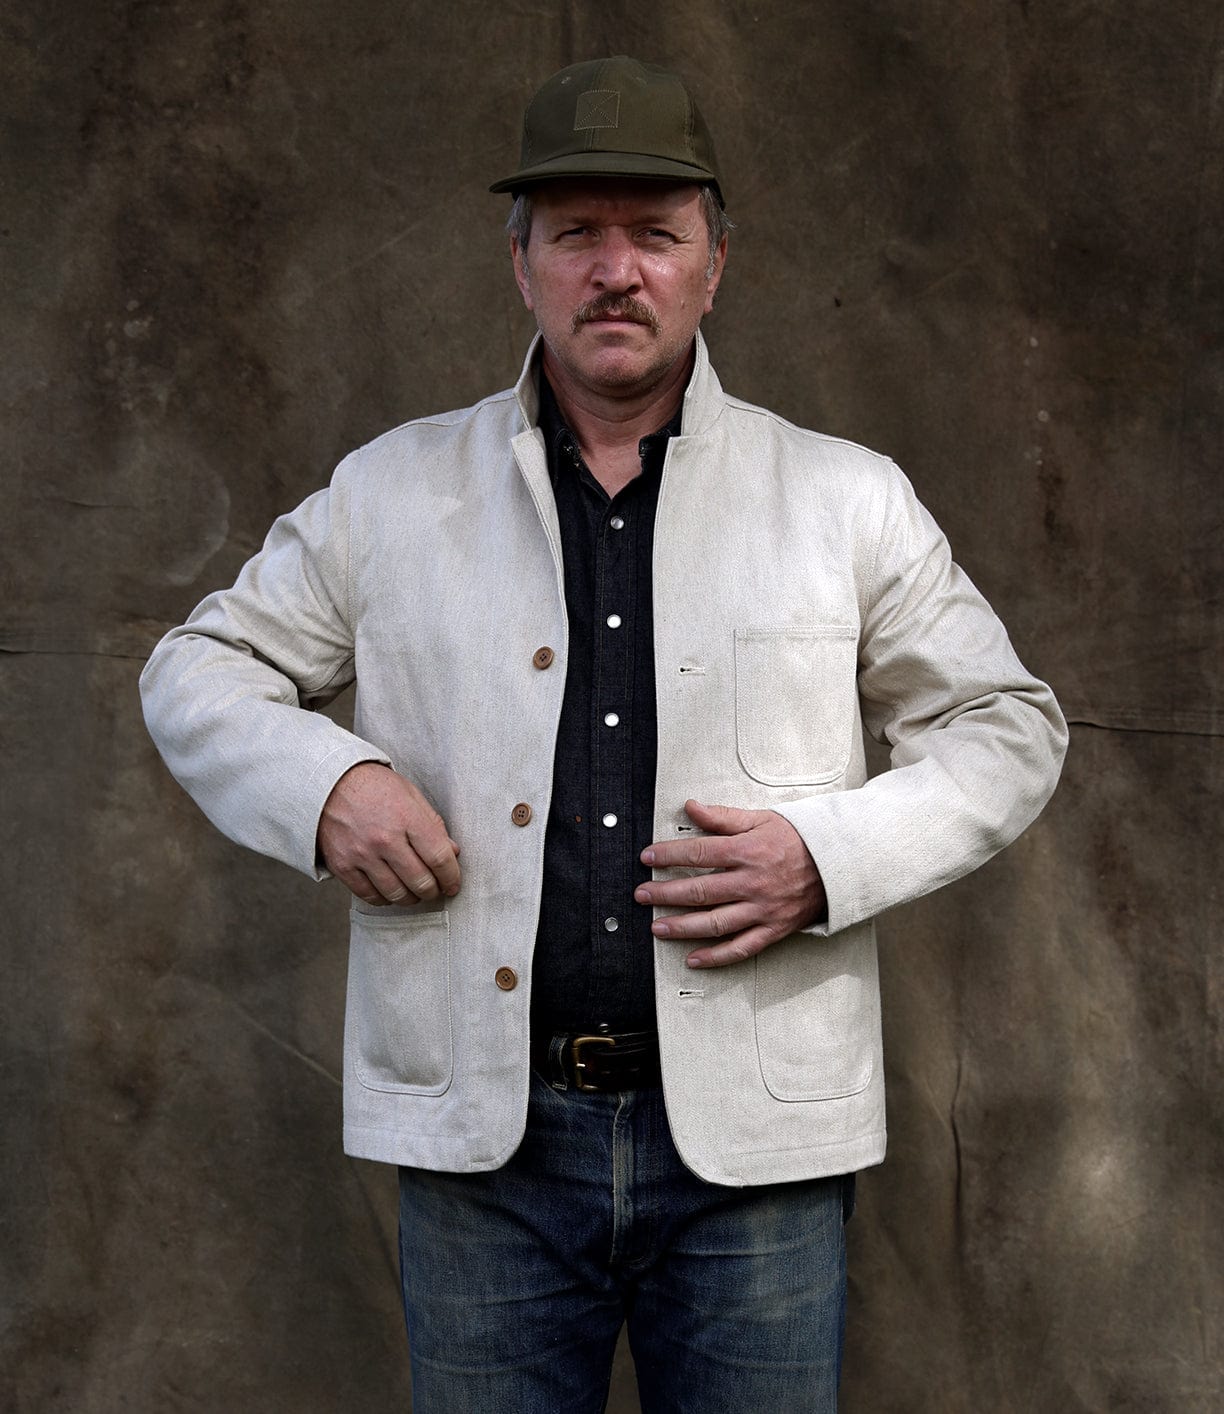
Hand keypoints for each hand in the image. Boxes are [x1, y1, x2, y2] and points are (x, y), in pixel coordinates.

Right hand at [318, 763, 460, 905]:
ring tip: (415, 893)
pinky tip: (391, 891)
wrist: (329, 783)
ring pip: (397, 894)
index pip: (439, 858)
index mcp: (406, 817)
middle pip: (421, 881)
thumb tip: (453, 853)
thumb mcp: (410, 795)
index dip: (452, 877)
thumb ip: (433, 825)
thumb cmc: (374, 787)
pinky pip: (369, 896)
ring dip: (411, 898)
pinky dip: (385, 899)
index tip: (453, 884)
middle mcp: (384, 839)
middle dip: (434, 891)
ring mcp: (362, 854)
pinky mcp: (342, 866)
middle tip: (436, 889)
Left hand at [635, 799, 825, 967]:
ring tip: (657, 928)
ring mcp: (762, 909)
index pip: (698, 854)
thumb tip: (692, 807)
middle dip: (664, 894)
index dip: (668, 855)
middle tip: (642, 895)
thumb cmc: (799, 839)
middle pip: (699, 891)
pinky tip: (694, 959)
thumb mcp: (762, 819)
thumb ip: (724, 816)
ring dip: (681, 927)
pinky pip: (741, 948)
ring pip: (714, 923)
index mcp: (747, 852)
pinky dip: (716, 957)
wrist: (840, 863)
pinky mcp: (773, 929)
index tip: (647, 857)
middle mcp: (752, 883)